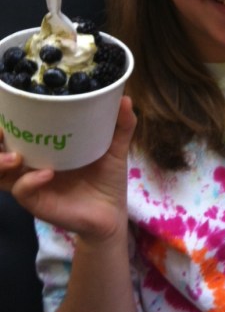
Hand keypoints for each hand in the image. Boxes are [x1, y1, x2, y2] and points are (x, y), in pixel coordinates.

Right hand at [0, 96, 135, 241]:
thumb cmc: (107, 178)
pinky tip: (47, 174)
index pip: (17, 129)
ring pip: (1, 172)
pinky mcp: (37, 202)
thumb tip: (125, 98)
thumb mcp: (115, 147)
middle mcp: (33, 163)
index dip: (7, 119)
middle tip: (1, 130)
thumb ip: (121, 124)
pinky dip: (29, 181)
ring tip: (15, 156)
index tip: (9, 105)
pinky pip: (22, 190)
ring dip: (1, 161)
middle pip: (0, 149)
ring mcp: (32, 183)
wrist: (112, 213)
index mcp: (46, 145)